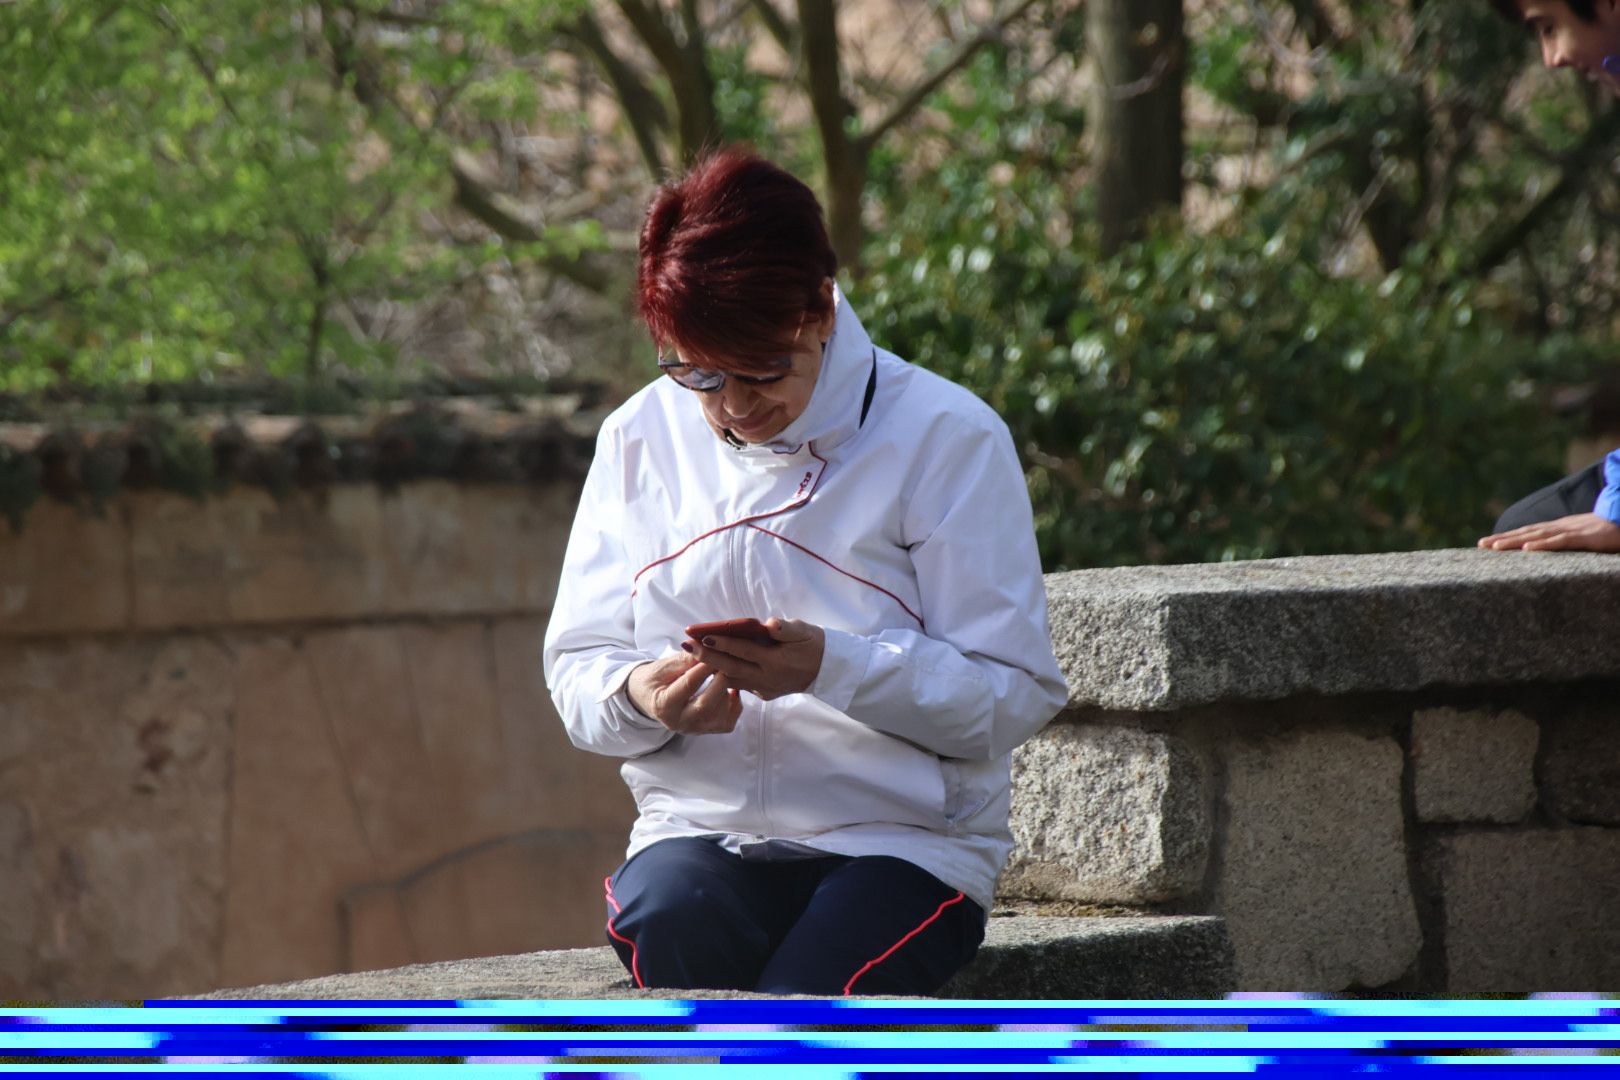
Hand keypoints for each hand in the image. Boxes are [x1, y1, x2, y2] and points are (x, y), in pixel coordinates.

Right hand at [625, 653, 741, 733]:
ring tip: (726, 675)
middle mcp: (678, 722)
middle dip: (719, 682)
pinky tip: (731, 691)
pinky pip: (727, 723)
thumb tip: (706, 647)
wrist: (648, 697)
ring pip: (720, 717)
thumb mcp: (663, 666)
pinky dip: (734, 707)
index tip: (715, 652)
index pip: (687, 686)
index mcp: (663, 706)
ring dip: (727, 694)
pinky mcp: (705, 730)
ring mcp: (694, 729)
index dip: (703, 668)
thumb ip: (685, 659)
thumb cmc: (655, 679)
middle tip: (726, 664)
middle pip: (706, 706)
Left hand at [684, 617, 824, 701]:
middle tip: (686, 645)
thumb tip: (769, 624)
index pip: (744, 651)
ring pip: (732, 679)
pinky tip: (710, 665)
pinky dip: (724, 675)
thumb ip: (786, 629)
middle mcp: (767, 678)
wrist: (827, 669)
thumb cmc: (813, 644)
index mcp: (777, 661)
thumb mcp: (804, 631)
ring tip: (692, 655)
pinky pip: (740, 684)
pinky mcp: (764, 693)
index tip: (703, 635)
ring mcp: (765, 688)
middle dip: (707, 657)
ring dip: (711, 667)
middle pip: (731, 668)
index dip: (723, 643)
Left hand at [1478, 512, 1619, 552]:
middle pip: (1527, 532)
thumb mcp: (1585, 536)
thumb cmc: (1611, 531)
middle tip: (1480, 545)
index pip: (1529, 532)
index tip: (1487, 543)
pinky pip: (1561, 541)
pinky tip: (1527, 548)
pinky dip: (1543, 544)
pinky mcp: (1585, 537)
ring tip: (1494, 547)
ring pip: (1538, 535)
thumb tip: (1550, 549)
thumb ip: (1568, 541)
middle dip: (1502, 539)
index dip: (1508, 537)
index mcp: (1560, 527)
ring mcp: (1572, 530)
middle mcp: (1561, 526)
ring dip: (1514, 541)